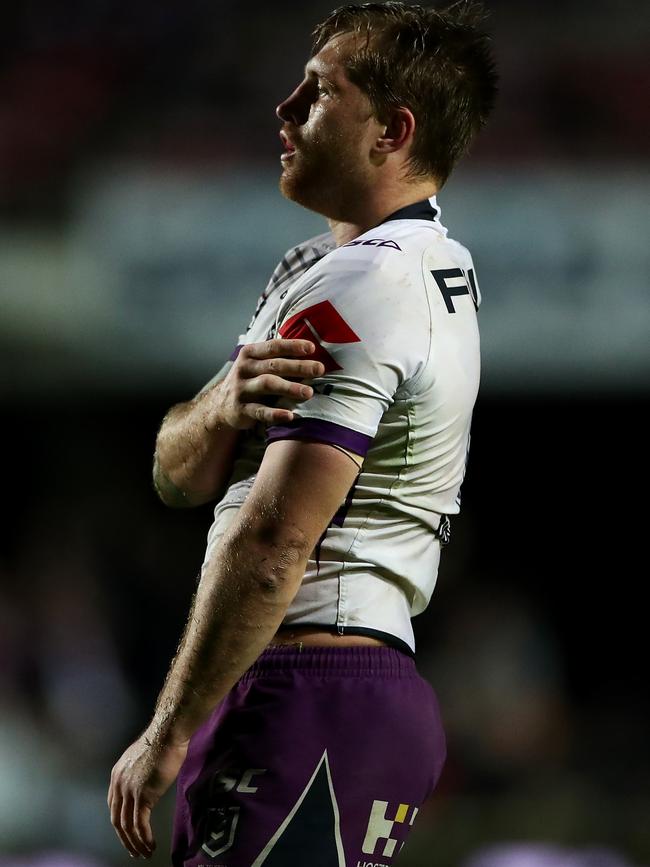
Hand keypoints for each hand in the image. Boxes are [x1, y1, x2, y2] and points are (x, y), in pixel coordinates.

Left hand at [108, 730, 188, 858]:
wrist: (167, 734)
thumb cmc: (162, 741)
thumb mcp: (143, 758)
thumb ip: (139, 773)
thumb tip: (146, 782)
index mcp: (116, 775)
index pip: (113, 806)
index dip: (120, 823)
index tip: (128, 833)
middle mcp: (119, 784)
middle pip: (117, 820)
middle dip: (125, 839)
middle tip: (134, 850)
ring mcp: (130, 791)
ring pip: (127, 826)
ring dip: (135, 843)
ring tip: (145, 852)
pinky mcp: (143, 796)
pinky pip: (140, 824)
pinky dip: (145, 838)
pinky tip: (151, 845)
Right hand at [214, 338, 324, 429]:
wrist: (220, 404)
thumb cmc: (249, 380)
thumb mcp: (258, 365)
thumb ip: (278, 359)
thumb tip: (312, 353)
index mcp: (249, 354)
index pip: (273, 347)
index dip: (292, 346)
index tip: (311, 348)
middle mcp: (244, 369)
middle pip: (274, 365)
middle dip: (298, 367)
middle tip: (319, 369)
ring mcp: (241, 389)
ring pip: (267, 385)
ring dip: (289, 388)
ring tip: (309, 392)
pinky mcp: (241, 409)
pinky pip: (259, 411)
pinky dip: (275, 414)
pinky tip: (290, 416)